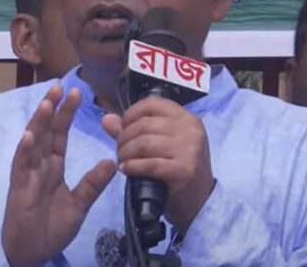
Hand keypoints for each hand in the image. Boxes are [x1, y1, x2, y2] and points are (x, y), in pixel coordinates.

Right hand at [2, 84, 116, 266]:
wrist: (33, 251)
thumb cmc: (53, 227)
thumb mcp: (79, 204)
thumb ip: (93, 184)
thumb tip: (112, 161)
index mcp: (53, 165)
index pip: (60, 134)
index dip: (66, 114)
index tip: (76, 94)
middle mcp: (40, 163)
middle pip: (46, 131)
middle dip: (52, 109)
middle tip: (60, 86)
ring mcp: (28, 172)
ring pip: (33, 142)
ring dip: (38, 123)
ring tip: (47, 104)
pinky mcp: (18, 186)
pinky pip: (21, 165)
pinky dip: (25, 150)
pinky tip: (29, 136)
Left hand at [102, 96, 213, 234]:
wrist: (201, 202)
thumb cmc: (178, 169)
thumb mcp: (161, 144)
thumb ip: (133, 129)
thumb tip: (106, 119)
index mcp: (186, 118)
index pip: (152, 104)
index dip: (131, 114)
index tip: (123, 128)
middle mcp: (190, 130)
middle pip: (144, 124)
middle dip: (124, 138)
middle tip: (119, 151)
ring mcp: (189, 149)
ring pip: (144, 143)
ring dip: (125, 153)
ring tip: (122, 161)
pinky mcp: (184, 170)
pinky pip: (149, 164)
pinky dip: (132, 166)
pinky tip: (126, 170)